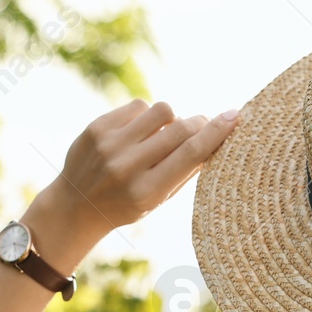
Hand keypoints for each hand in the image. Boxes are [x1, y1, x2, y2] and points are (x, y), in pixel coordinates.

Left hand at [41, 98, 239, 236]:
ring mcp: (110, 145)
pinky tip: (141, 131)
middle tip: (203, 126)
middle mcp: (128, 166)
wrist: (77, 204)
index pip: (191, 154)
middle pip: (181, 130)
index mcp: (148, 191)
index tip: (235, 116)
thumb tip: (215, 137)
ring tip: (164, 133)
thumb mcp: (159, 198)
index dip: (217, 132)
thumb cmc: (128, 203)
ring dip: (172, 119)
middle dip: (199, 123)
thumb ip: (185, 171)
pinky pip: (139, 106)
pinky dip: (148, 115)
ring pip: (162, 111)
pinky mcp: (98, 127)